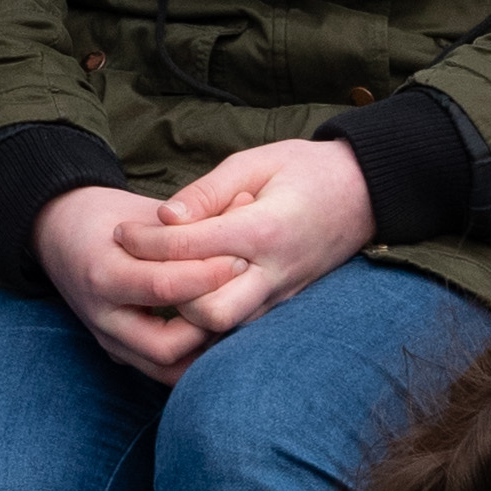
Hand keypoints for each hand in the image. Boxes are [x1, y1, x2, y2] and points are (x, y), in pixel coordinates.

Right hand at [35, 180, 247, 380]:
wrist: (58, 234)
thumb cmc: (108, 215)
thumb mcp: (144, 211)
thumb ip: (190, 220)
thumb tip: (247, 204)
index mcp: (103, 274)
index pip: (164, 288)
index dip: (208, 276)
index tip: (239, 259)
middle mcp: (102, 317)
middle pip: (166, 346)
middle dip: (209, 324)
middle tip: (238, 294)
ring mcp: (108, 340)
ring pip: (167, 370)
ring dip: (204, 348)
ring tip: (230, 314)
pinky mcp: (117, 352)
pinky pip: (162, 369)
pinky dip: (191, 355)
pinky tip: (213, 330)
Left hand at [142, 137, 375, 338]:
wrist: (368, 191)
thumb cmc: (308, 168)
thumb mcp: (255, 161)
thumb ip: (207, 191)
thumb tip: (164, 217)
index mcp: (264, 229)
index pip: (190, 248)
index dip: (147, 243)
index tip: (121, 233)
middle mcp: (274, 271)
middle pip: (208, 311)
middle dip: (171, 294)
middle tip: (145, 266)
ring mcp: (282, 293)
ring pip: (226, 329)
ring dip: (189, 310)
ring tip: (165, 280)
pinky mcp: (285, 303)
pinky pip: (242, 326)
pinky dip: (211, 315)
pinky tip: (190, 293)